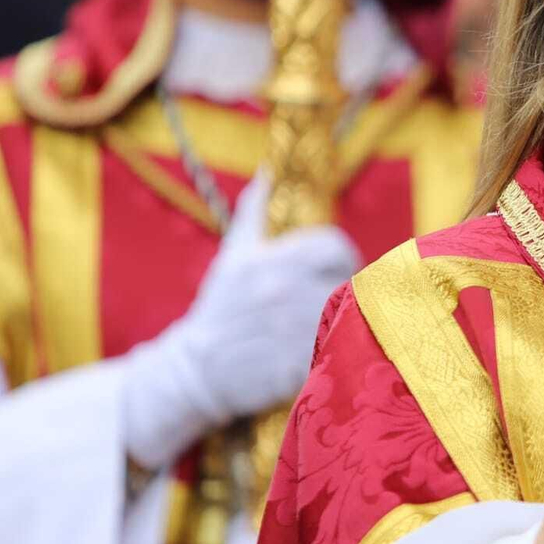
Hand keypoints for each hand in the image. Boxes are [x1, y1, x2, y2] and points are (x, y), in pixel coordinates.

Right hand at [122, 173, 360, 468]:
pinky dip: (338, 352)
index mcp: (273, 261)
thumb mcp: (233, 255)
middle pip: (348, 281)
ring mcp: (291, 332)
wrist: (195, 372)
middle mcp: (284, 292)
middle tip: (336, 299)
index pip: (336, 246)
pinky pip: (337, 353)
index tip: (335, 268)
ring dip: (347, 320)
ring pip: (348, 317)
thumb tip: (269, 171)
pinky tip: (324, 352)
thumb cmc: (220, 308)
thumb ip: (254, 212)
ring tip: (333, 325)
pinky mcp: (296, 369)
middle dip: (346, 289)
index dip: (341, 256)